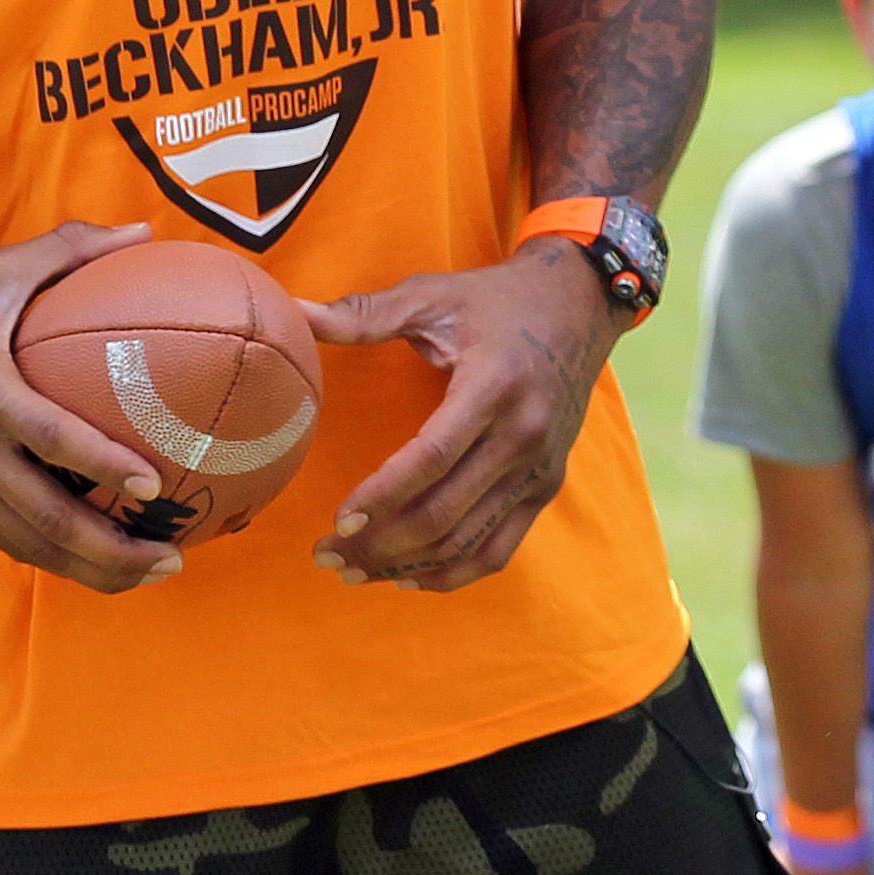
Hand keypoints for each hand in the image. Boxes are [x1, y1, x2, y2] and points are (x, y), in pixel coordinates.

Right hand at [0, 219, 179, 594]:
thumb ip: (69, 250)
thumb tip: (142, 229)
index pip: (50, 437)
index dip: (104, 465)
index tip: (157, 484)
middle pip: (45, 518)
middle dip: (113, 550)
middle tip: (174, 559)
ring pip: (30, 545)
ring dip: (93, 568)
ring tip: (155, 572)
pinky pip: (9, 539)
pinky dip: (58, 556)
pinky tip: (105, 557)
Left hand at [306, 240, 617, 591]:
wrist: (579, 305)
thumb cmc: (496, 300)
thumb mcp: (433, 295)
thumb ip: (364, 313)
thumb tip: (294, 312)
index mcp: (494, 384)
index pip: (432, 457)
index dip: (383, 495)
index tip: (338, 522)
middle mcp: (523, 433)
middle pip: (445, 512)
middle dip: (380, 544)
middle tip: (327, 554)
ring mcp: (539, 466)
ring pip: (468, 541)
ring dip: (407, 566)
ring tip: (352, 572)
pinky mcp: (547, 485)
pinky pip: (500, 548)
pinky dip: (454, 573)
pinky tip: (409, 578)